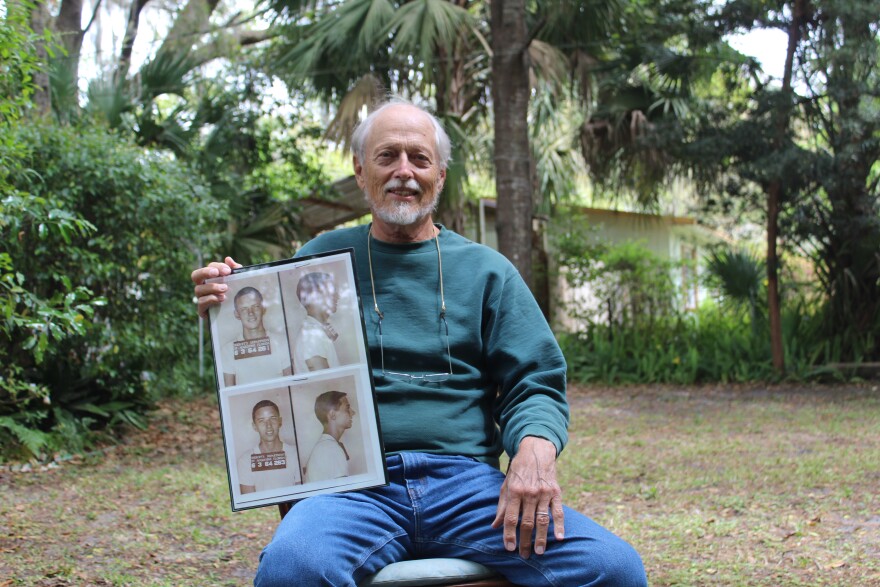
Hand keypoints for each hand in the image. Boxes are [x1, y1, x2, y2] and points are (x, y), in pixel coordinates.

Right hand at [191, 256, 241, 317]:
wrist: (234, 315)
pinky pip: (201, 303)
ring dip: (212, 287)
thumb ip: (234, 269)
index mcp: (210, 277)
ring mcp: (201, 297)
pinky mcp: (202, 310)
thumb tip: (228, 259)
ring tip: (225, 289)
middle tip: (216, 273)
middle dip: (205, 272)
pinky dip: (211, 299)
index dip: (217, 266)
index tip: (227, 271)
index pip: (209, 267)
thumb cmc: (234, 293)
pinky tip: (221, 298)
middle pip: (195, 275)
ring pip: (198, 289)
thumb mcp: (237, 281)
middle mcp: (202, 286)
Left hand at [491, 436, 564, 557]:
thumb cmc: (518, 470)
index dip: (509, 534)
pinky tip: (559, 538)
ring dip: (541, 538)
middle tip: (524, 555)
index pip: (511, 518)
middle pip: (527, 522)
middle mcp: (529, 493)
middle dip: (525, 541)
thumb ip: (502, 506)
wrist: (536, 451)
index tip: (509, 548)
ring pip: (542, 520)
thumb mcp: (506, 485)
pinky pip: (558, 512)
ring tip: (540, 552)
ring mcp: (543, 493)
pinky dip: (560, 525)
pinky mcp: (556, 492)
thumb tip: (495, 526)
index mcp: (514, 491)